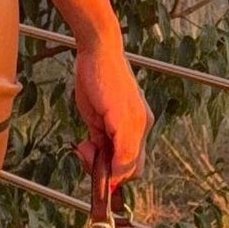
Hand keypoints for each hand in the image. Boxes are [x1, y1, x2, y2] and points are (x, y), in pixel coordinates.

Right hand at [73, 40, 150, 190]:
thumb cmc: (97, 79)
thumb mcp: (97, 116)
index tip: (94, 167)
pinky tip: (90, 152)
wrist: (99, 51)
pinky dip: (111, 165)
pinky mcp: (126, 120)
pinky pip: (125, 156)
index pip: (133, 163)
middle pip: (134, 170)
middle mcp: (143, 125)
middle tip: (86, 157)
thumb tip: (99, 161)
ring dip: (104, 169)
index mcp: (137, 125)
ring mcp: (138, 124)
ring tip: (84, 148)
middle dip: (110, 176)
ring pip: (130, 167)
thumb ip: (101, 138)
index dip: (115, 174)